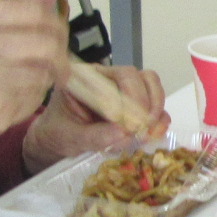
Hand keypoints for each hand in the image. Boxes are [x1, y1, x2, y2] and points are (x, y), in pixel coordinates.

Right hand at [0, 0, 70, 145]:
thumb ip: (7, 7)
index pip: (31, 10)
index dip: (54, 21)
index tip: (57, 31)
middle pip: (46, 43)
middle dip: (60, 55)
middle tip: (58, 63)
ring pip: (43, 74)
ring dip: (41, 81)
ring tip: (21, 84)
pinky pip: (31, 100)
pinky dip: (27, 102)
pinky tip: (6, 102)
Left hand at [23, 65, 169, 173]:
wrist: (58, 140)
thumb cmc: (59, 134)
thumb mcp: (70, 137)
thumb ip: (94, 135)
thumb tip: (124, 133)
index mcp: (86, 76)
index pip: (118, 75)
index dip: (130, 99)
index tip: (129, 126)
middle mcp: (107, 76)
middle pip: (139, 77)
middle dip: (146, 104)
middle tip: (142, 130)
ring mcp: (122, 88)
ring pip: (151, 86)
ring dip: (155, 109)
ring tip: (147, 132)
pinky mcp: (133, 102)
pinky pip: (154, 103)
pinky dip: (159, 118)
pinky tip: (152, 133)